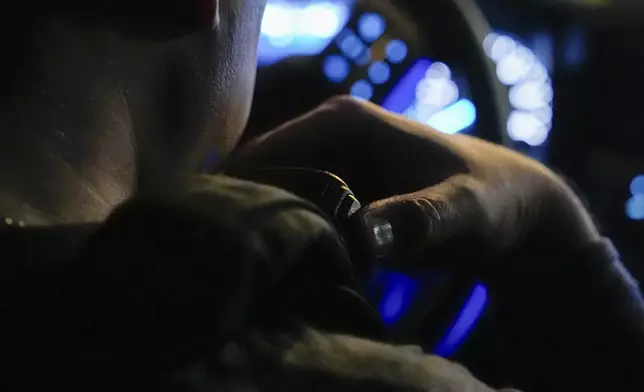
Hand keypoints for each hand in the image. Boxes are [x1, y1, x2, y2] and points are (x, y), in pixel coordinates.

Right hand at [223, 96, 612, 389]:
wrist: (513, 212)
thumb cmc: (491, 199)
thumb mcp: (462, 208)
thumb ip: (417, 218)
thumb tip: (362, 233)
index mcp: (344, 121)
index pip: (267, 151)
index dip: (241, 192)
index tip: (224, 239)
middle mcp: (328, 137)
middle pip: (263, 176)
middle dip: (248, 216)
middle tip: (235, 265)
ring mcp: (332, 166)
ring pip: (275, 198)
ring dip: (264, 232)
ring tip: (251, 272)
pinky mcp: (339, 195)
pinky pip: (297, 216)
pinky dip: (287, 240)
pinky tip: (279, 272)